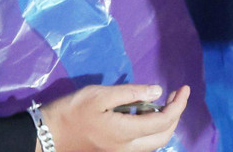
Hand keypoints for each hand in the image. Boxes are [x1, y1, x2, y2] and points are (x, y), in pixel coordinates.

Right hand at [40, 83, 189, 151]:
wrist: (48, 135)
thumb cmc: (72, 111)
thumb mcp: (100, 94)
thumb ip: (131, 93)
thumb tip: (157, 91)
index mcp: (126, 133)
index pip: (164, 121)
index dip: (179, 104)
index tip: (184, 88)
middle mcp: (128, 149)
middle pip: (164, 136)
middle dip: (175, 114)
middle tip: (175, 94)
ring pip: (154, 143)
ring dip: (164, 123)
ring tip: (162, 102)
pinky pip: (142, 145)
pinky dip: (151, 130)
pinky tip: (144, 113)